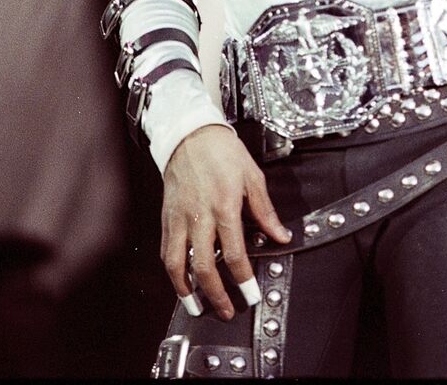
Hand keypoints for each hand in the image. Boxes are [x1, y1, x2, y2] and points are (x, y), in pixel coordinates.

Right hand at [161, 124, 291, 320]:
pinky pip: (166, 250)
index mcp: (224, 206)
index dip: (243, 279)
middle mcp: (200, 216)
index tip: (250, 294)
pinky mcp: (167, 217)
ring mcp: (180, 218)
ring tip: (197, 307)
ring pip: (178, 264)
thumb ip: (265, 211)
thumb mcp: (252, 176)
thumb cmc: (223, 153)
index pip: (234, 253)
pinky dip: (172, 271)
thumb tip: (280, 235)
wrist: (191, 135)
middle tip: (226, 311)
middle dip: (216, 295)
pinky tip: (180, 281)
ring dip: (187, 291)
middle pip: (204, 266)